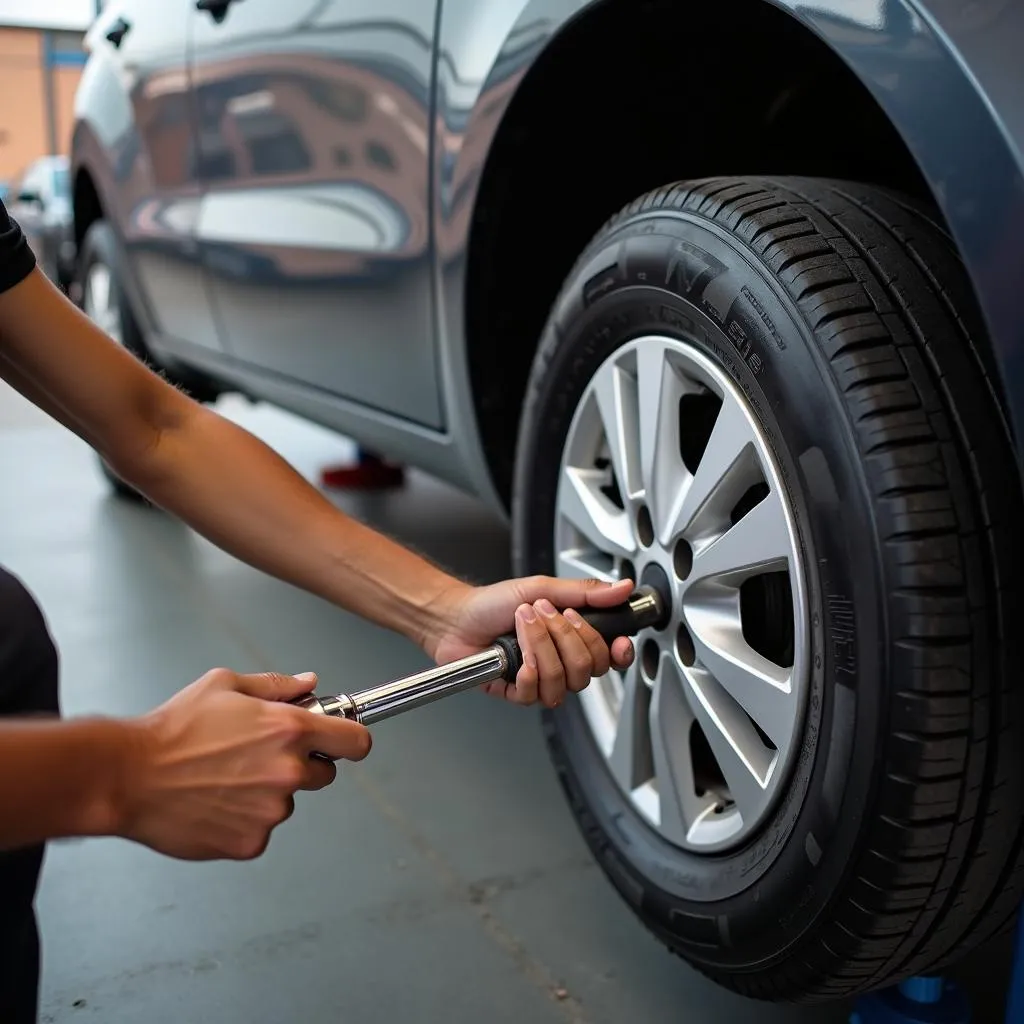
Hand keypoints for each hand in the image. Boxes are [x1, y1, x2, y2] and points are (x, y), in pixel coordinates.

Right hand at [118, 668, 370, 860]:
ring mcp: (271, 811)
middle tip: (259, 756)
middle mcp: (288, 771)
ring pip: (288, 802)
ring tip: (224, 777)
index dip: (351, 739)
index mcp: (290, 729)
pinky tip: (214, 802)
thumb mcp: (226, 685)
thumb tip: (310, 684)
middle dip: (303, 764)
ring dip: (268, 792)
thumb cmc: (173, 729)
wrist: (128, 776)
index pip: (356, 741)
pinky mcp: (251, 842)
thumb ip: (277, 686)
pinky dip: (245, 819)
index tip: (344, 741)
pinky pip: (261, 829)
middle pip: (324, 773)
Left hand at [427, 576, 636, 707]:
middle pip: (589, 668)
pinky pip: (537, 695)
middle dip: (566, 637)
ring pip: (563, 681)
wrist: (455, 617)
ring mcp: (540, 679)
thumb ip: (584, 592)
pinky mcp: (519, 693)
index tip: (618, 641)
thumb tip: (621, 588)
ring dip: (542, 649)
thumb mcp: (542, 587)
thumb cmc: (493, 602)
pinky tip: (518, 660)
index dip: (619, 653)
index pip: (609, 656)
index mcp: (571, 637)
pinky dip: (528, 673)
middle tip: (545, 614)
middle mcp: (559, 661)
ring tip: (523, 628)